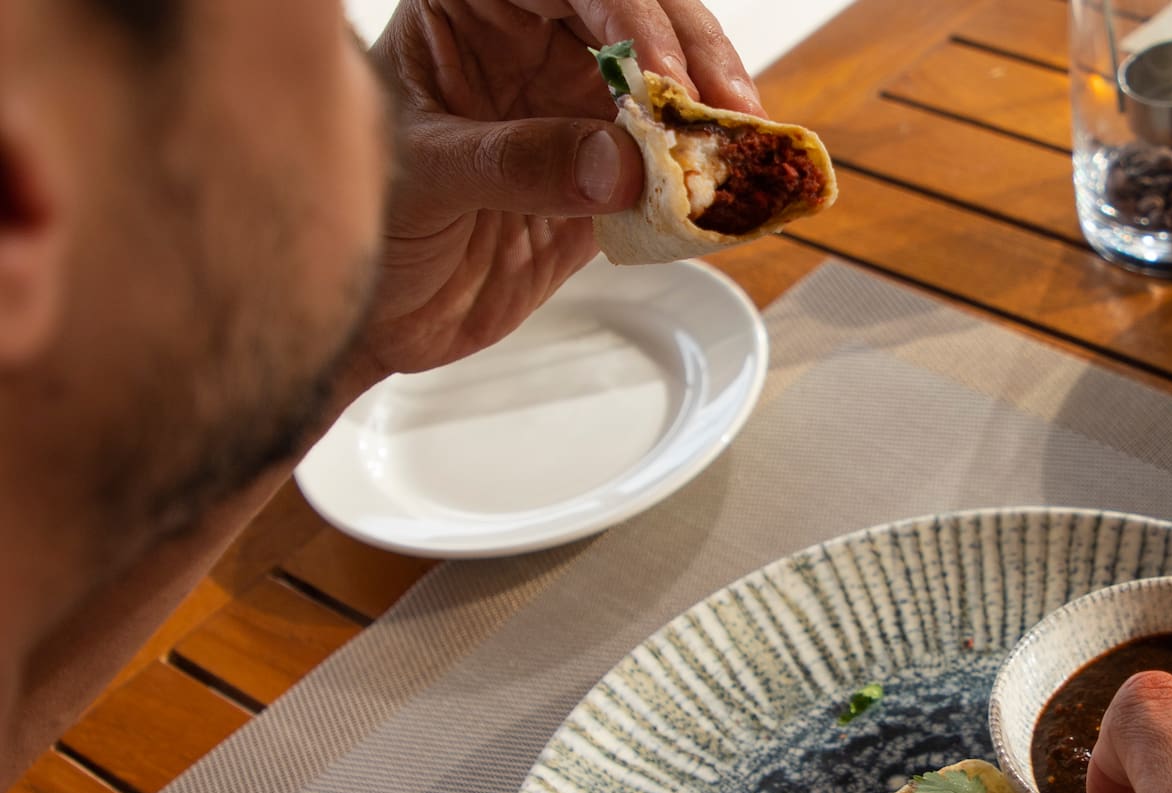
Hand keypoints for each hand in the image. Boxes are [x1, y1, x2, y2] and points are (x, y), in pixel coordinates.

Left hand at [349, 0, 762, 387]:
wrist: (374, 313)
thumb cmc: (361, 217)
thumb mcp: (421, 178)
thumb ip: (514, 163)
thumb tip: (618, 164)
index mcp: (474, 9)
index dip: (623, 11)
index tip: (655, 71)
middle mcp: (536, 43)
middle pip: (637, 15)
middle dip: (689, 54)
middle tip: (724, 108)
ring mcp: (577, 105)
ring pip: (667, 83)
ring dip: (709, 113)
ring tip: (741, 149)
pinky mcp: (609, 172)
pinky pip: (670, 161)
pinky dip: (704, 174)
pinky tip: (726, 188)